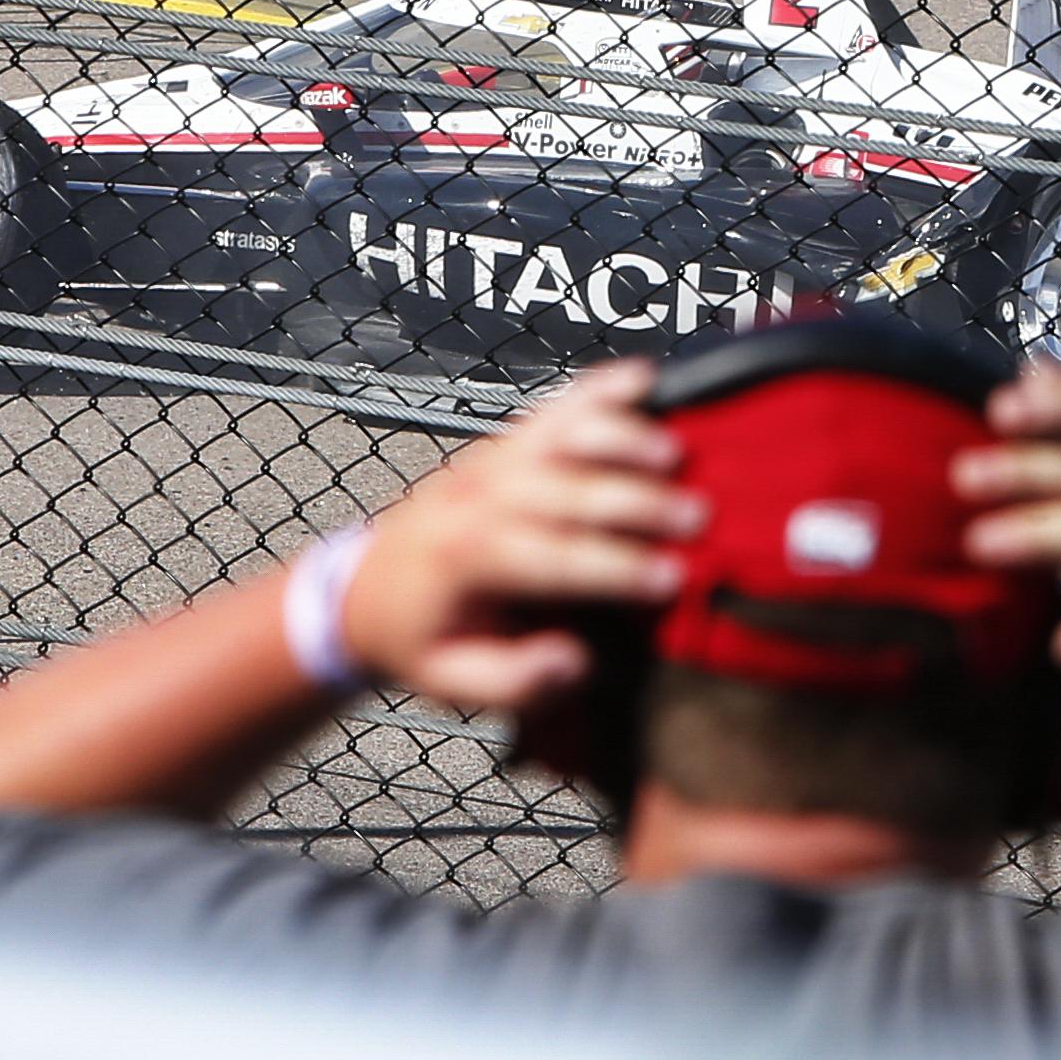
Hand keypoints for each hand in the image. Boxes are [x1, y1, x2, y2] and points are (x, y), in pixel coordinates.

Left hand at [342, 360, 701, 709]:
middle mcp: (480, 496)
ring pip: (562, 436)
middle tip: (697, 517)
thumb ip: (513, 681)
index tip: (672, 580)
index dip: (616, 568)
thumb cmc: (417, 638)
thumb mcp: (450, 682)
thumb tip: (575, 660)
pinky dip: (598, 389)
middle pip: (568, 490)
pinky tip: (644, 378)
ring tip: (675, 452)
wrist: (363, 590)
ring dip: (621, 438)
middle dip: (636, 502)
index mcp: (468, 557)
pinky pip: (553, 407)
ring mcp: (491, 461)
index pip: (554, 558)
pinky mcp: (503, 444)